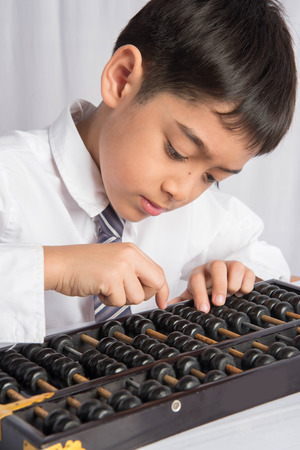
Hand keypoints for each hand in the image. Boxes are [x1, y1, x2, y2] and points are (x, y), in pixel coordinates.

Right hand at [44, 243, 168, 307]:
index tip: (162, 302)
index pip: (158, 272)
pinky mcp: (111, 278)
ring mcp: (121, 266)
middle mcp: (129, 255)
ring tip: (106, 288)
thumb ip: (133, 270)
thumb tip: (152, 288)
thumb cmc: (82, 265)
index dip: (162, 290)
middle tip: (124, 292)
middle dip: (143, 295)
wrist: (59, 264)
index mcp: (131, 250)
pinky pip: (119, 301)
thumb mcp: (114, 260)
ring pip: (137, 297)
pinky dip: (108, 301)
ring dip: (121, 299)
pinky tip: (98, 289)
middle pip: (155, 283)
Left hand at [169, 260, 254, 311]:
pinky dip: (246, 285)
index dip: (200, 294)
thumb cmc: (206, 287)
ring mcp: (231, 266)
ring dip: (234, 283)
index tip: (203, 309)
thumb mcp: (193, 293)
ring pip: (235, 267)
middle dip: (219, 286)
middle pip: (217, 267)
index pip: (197, 279)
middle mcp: (215, 266)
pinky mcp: (245, 270)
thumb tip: (168, 307)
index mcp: (200, 273)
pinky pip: (249, 273)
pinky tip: (242, 293)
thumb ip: (182, 300)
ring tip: (233, 295)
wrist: (224, 279)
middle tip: (219, 303)